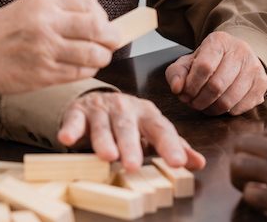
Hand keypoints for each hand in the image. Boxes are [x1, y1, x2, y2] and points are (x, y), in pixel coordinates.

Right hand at [0, 0, 120, 97]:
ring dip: (102, 56)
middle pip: (98, 29)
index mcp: (43, 1)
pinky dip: (88, 70)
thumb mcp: (28, 7)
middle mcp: (46, 23)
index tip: (104, 23)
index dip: (103, 17)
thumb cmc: (1, 33)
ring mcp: (46, 50)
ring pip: (93, 54)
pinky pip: (79, 72)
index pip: (90, 6)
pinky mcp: (44, 74)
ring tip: (100, 56)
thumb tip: (97, 19)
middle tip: (112, 41)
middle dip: (112, 37)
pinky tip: (83, 67)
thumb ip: (61, 10)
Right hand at [58, 91, 205, 171]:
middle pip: (129, 127)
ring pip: (103, 125)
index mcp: (147, 114)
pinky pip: (74, 120)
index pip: (161, 129)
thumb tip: (199, 163)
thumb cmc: (130, 122)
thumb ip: (174, 147)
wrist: (98, 101)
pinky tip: (67, 139)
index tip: (178, 163)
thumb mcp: (152, 132)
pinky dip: (70, 129)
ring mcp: (101, 109)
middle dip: (131, 146)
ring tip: (107, 156)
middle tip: (133, 165)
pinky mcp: (79, 111)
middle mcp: (125, 108)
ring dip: (103, 140)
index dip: (169, 145)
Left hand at [165, 32, 266, 114]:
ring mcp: (254, 67)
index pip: (204, 67)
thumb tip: (177, 88)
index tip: (184, 94)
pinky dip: (225, 112)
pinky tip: (218, 105)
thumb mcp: (189, 62)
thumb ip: (176, 73)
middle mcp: (240, 50)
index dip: (191, 86)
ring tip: (204, 106)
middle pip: (216, 86)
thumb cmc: (210, 60)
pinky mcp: (262, 83)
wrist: (237, 56)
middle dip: (199, 100)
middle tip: (192, 103)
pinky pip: (240, 108)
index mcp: (220, 40)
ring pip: (228, 100)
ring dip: (211, 109)